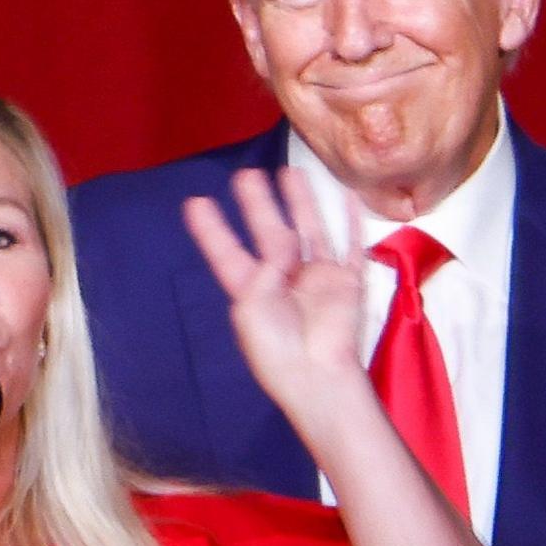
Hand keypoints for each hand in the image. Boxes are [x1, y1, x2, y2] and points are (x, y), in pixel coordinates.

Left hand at [183, 168, 365, 407]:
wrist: (318, 375)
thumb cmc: (277, 348)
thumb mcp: (252, 308)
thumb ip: (263, 269)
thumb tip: (281, 243)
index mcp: (251, 292)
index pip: (227, 254)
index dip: (212, 230)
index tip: (195, 202)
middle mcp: (283, 280)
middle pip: (269, 233)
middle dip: (257, 205)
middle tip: (245, 173)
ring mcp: (317, 278)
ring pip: (308, 230)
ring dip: (300, 203)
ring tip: (290, 170)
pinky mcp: (346, 282)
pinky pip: (350, 245)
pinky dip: (350, 222)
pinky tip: (346, 197)